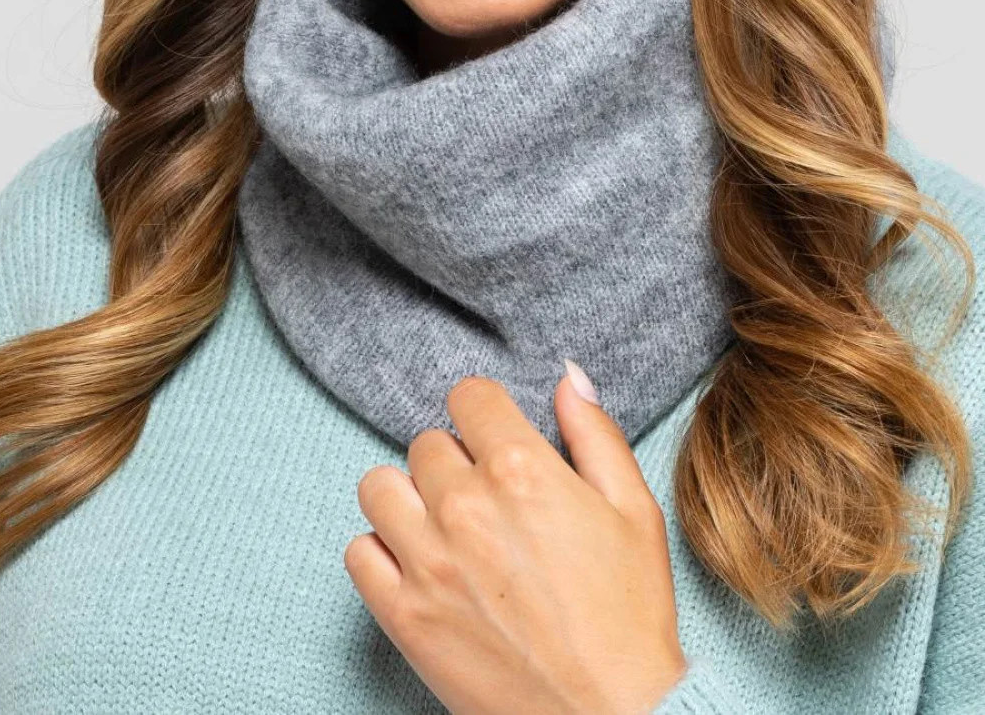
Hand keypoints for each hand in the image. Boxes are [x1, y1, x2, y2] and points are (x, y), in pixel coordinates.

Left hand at [344, 364, 689, 714]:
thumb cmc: (631, 618)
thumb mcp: (634, 510)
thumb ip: (595, 433)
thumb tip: (568, 376)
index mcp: (522, 469)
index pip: (469, 396)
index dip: (486, 413)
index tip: (496, 438)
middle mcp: (465, 505)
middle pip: (428, 442)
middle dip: (456, 460)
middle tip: (487, 499)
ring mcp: (427, 562)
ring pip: (380, 486)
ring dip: (409, 496)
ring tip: (444, 525)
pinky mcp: (403, 616)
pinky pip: (358, 552)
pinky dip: (382, 551)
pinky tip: (421, 565)